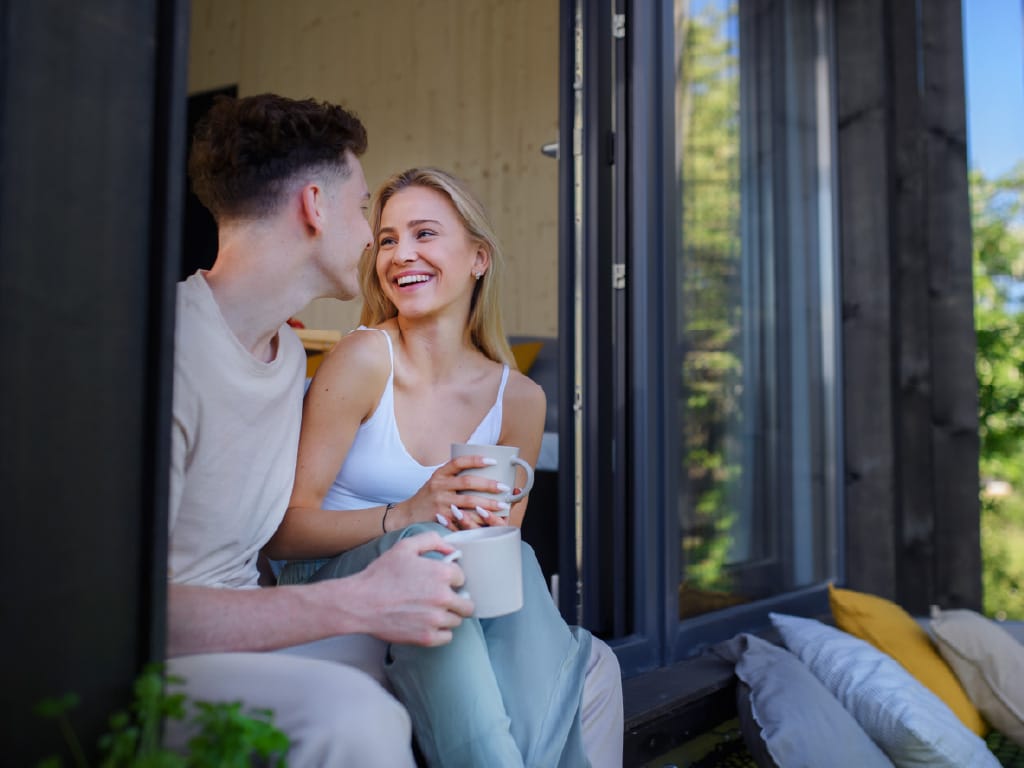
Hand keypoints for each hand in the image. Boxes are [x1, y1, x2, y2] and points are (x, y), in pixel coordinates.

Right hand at [350, 532, 474, 645]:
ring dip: (447, 616)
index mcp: (441, 573)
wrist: (360, 603)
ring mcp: (436, 619)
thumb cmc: (381, 574)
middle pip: (467, 603)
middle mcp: (443, 597)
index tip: (440, 582)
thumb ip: (432, 540)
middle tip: (440, 599)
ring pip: (457, 620)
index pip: (462, 578)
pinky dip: (440, 632)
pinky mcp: (427, 638)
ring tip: (429, 611)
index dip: (451, 579)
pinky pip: (447, 637)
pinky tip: (427, 623)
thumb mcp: (405, 547)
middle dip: (457, 600)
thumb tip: (451, 550)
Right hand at [396, 456, 512, 530]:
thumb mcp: (437, 480)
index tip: (493, 460)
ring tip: (503, 505)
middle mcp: (439, 486)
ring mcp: (440, 503)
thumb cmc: (428, 496)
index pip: (459, 462)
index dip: (476, 460)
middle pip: (467, 482)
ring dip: (488, 504)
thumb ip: (454, 475)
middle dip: (489, 485)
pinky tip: (489, 521)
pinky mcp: (441, 518)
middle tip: (505, 487)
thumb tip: (482, 466)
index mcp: (440, 474)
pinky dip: (477, 520)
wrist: (407, 515)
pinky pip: (462, 519)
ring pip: (468, 502)